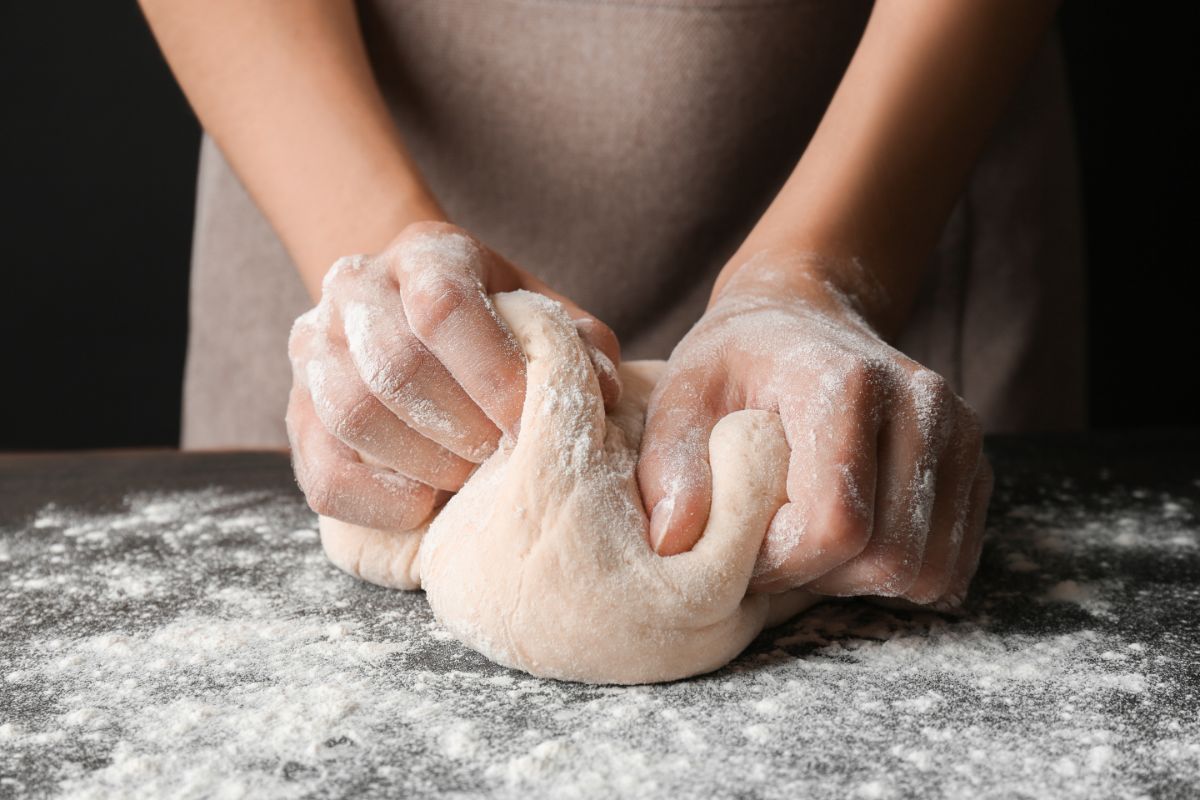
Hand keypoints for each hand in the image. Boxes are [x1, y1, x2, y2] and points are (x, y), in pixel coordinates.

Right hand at [287, 222, 620, 530]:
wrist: (416, 316)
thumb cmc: (496, 325)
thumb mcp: (543, 315)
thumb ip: (579, 344)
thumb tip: (604, 389)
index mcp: (425, 253)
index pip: (443, 307)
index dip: (491, 373)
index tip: (528, 421)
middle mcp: (356, 287)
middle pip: (393, 364)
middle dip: (461, 426)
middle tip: (501, 455)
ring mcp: (315, 346)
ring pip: (351, 413)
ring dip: (422, 460)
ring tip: (467, 477)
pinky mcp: (297, 411)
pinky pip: (322, 471)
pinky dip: (377, 500)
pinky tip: (425, 504)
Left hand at [637, 251, 991, 605]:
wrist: (801, 316)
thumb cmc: (734, 360)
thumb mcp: (681, 395)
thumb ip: (671, 465)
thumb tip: (673, 541)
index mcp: (848, 384)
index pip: (837, 524)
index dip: (783, 563)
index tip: (743, 549)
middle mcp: (921, 404)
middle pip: (890, 556)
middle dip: (822, 579)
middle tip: (774, 551)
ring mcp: (959, 433)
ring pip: (928, 570)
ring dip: (861, 582)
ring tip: (809, 544)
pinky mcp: (975, 462)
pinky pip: (953, 562)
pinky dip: (899, 573)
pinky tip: (850, 542)